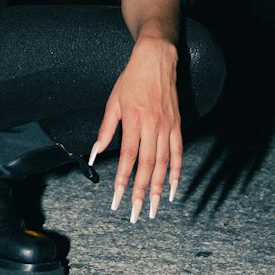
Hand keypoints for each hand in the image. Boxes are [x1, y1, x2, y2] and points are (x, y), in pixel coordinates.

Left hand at [90, 39, 181, 219]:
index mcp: (133, 120)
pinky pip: (178, 153)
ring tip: (155, 208)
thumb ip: (105, 130)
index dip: (123, 181)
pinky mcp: (177, 125)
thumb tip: (95, 154)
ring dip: (159, 189)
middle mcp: (152, 126)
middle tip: (137, 214)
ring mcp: (167, 126)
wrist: (156, 59)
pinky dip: (177, 172)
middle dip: (142, 193)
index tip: (116, 199)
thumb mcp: (113, 102)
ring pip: (164, 164)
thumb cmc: (131, 80)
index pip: (128, 158)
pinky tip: (173, 189)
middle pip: (147, 166)